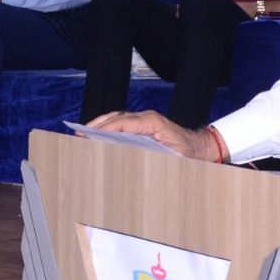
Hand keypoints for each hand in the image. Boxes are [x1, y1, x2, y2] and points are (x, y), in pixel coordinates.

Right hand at [83, 110, 222, 161]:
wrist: (201, 147)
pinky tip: (98, 135)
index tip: (89, 134)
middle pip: (116, 117)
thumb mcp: (171, 158)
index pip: (123, 122)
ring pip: (117, 118)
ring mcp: (145, 120)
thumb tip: (130, 163)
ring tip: (83, 134)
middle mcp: (147, 118)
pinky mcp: (144, 124)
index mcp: (152, 123)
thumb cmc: (188, 154)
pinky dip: (109, 127)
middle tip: (78, 134)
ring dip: (100, 124)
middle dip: (96, 125)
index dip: (104, 128)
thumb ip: (152, 158)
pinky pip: (123, 122)